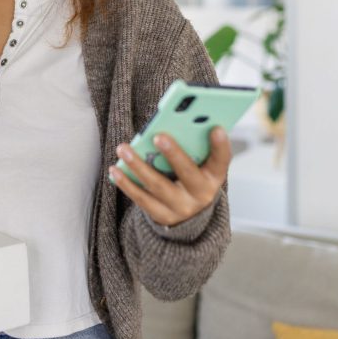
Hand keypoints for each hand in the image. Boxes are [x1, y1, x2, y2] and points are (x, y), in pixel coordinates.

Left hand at [109, 126, 231, 227]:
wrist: (188, 216)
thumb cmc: (191, 178)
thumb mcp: (200, 166)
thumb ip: (194, 147)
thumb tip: (175, 122)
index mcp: (213, 177)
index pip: (221, 161)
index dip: (220, 146)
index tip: (216, 128)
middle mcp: (200, 195)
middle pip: (187, 173)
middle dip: (173, 153)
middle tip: (158, 136)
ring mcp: (180, 208)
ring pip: (158, 185)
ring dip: (138, 166)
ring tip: (123, 149)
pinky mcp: (161, 215)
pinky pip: (141, 199)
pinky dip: (126, 183)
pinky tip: (115, 169)